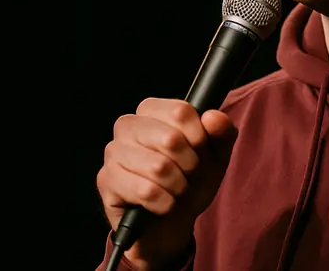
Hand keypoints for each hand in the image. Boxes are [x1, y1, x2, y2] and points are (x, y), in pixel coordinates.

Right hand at [96, 98, 237, 270]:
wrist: (172, 220)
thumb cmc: (191, 179)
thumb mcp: (216, 155)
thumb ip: (221, 132)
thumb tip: (213, 116)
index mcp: (152, 109)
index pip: (180, 112)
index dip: (199, 137)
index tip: (201, 151)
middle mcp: (128, 125)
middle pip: (171, 139)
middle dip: (190, 165)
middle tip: (189, 175)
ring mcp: (113, 152)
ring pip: (159, 168)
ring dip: (178, 186)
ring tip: (177, 189)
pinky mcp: (107, 180)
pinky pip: (146, 191)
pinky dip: (165, 203)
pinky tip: (163, 203)